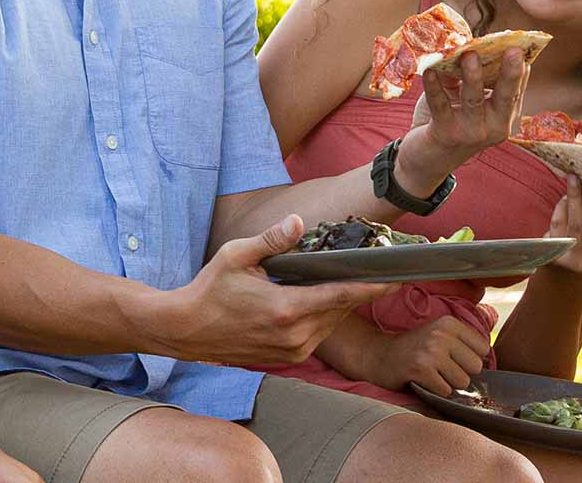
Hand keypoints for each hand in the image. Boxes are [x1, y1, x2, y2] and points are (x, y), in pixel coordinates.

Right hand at [150, 216, 392, 366]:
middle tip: (373, 270)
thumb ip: (271, 240)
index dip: (371, 287)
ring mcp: (292, 352)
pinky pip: (317, 336)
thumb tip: (298, 222)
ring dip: (339, 305)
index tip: (395, 277)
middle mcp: (294, 336)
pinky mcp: (287, 360)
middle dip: (358, 291)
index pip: (341, 296)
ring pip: (331, 324)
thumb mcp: (236, 256)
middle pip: (341, 310)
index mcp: (286, 309)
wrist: (186, 330)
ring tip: (346, 282)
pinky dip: (323, 318)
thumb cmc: (209, 290)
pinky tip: (318, 301)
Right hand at [362, 311, 493, 393]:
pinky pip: (445, 391)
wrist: (378, 355)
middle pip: (476, 367)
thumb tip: (490, 363)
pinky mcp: (420, 369)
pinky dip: (436, 391)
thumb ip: (464, 343)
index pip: (483, 348)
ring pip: (462, 382)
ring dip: (448, 384)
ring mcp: (430, 352)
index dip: (470, 358)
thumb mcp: (439, 334)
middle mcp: (441, 334)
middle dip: (461, 373)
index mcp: (449, 323)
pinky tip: (423, 381)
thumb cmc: (414, 349)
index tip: (453, 358)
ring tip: (432, 374)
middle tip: (441, 368)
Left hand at [394, 49, 530, 190]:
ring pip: (474, 100)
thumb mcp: (462, 100)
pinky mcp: (446, 134)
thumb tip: (468, 47)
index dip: (518, 69)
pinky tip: (429, 70)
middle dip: (510, 73)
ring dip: (472, 76)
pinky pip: (441, 105)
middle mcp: (493, 128)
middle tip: (513, 50)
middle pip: (505, 96)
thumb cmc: (449, 122)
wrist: (426, 160)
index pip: (515, 91)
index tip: (520, 46)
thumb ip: (466, 78)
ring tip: (470, 54)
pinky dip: (434, 86)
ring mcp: (471, 133)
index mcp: (503, 118)